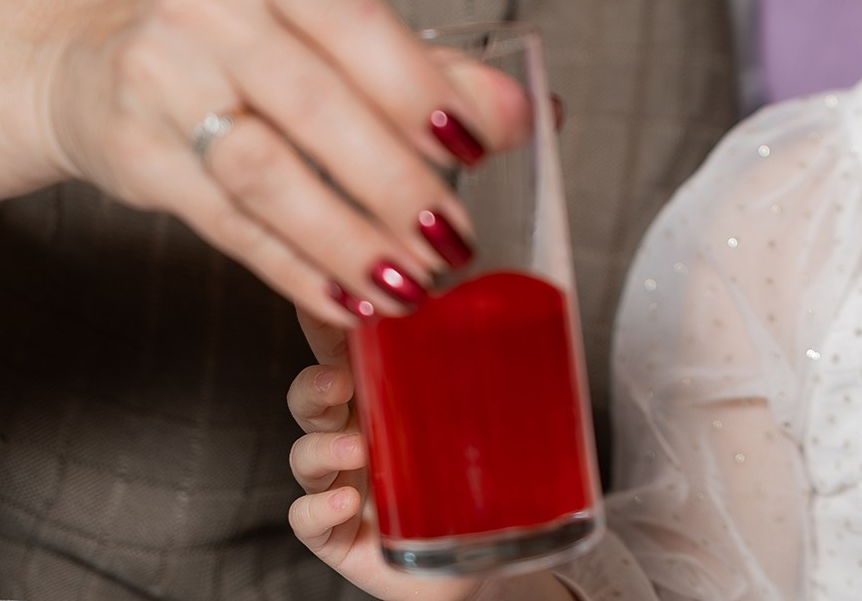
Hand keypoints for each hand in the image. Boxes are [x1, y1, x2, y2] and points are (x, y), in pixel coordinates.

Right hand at [42, 0, 530, 327]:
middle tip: (456, 241)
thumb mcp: (316, 19)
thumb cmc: (231, 32)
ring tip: (410, 284)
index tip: (479, 147)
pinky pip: (227, 222)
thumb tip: (523, 113)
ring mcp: (159, 78)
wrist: (75, 48)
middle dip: (396, 183)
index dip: (420, 88)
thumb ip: (421, 65)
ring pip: (267, 172)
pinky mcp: (133, 154)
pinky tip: (346, 298)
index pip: (359, 23)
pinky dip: (294, 267)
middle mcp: (209, 7)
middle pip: (317, 107)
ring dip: (347, 239)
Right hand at [287, 316, 571, 600]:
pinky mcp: (335, 533)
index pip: (346, 351)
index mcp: (387, 398)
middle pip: (312, 396)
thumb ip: (504, 383)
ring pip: (304, 454)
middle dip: (315, 383)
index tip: (333, 299)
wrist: (477, 562)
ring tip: (357, 449)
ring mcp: (339, 483)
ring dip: (323, 446)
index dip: (328, 322)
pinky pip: (307, 518)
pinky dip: (319, 507)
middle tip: (339, 381)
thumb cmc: (478, 485)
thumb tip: (556, 327)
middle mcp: (355, 434)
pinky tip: (347, 501)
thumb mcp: (488, 427)